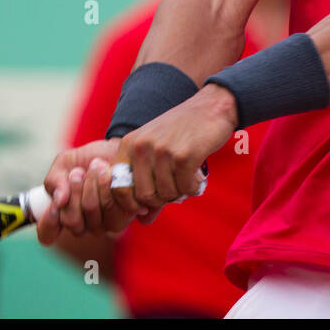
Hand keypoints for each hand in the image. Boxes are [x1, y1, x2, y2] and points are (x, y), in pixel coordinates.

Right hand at [36, 139, 135, 244]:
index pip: (47, 233)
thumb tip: (59, 200)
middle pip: (71, 220)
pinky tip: (110, 172)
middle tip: (78, 171)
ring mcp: (101, 225)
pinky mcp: (121, 217)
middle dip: (74, 189)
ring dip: (91, 183)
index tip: (56, 200)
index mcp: (63, 214)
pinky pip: (110, 207)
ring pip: (90, 210)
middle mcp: (81, 226)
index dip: (49, 220)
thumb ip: (55, 180)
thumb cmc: (88, 159)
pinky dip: (107, 184)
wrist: (116, 150)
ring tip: (97, 164)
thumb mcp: (64, 164)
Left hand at [110, 84, 237, 217]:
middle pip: (143, 196)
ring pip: (165, 194)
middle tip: (174, 188)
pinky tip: (197, 176)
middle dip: (161, 199)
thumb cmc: (182, 132)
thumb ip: (148, 185)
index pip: (118, 189)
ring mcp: (162, 151)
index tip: (149, 203)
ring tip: (186, 177)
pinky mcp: (184, 156)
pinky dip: (193, 187)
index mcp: (128, 144)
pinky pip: (184, 188)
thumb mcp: (156, 152)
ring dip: (179, 192)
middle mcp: (141, 147)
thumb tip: (143, 222)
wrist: (211, 107)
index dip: (133, 204)